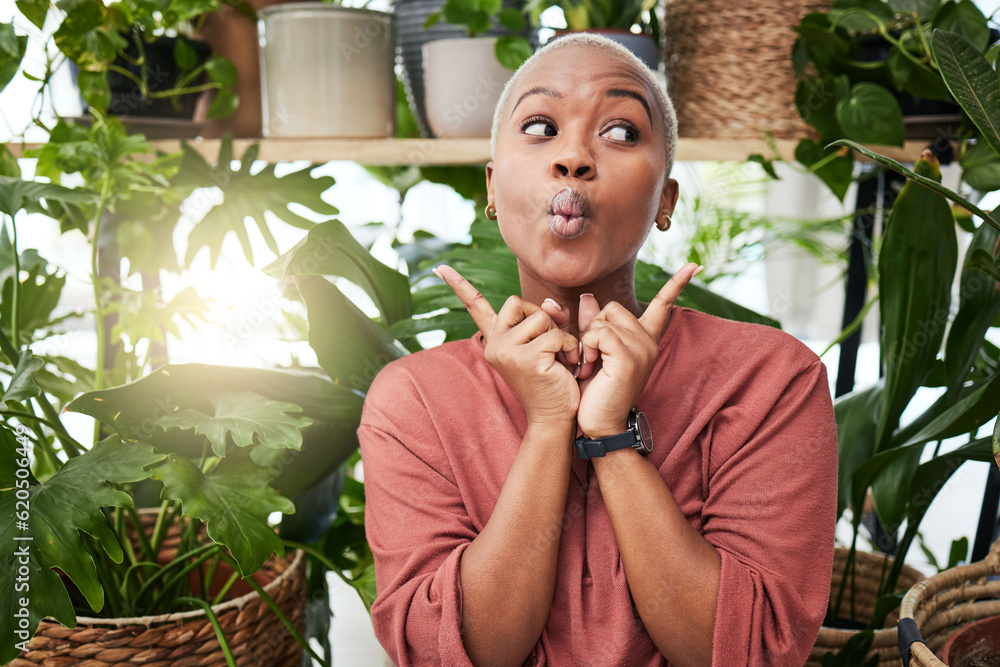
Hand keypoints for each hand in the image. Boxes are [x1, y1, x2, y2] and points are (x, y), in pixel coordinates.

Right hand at [434, 265, 581, 425]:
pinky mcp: (525, 359)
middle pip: (517, 301)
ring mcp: (506, 352)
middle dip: (541, 317)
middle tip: (551, 344)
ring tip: (561, 358)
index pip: (475, 306)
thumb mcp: (549, 341)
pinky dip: (569, 347)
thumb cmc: (554, 379)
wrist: (556, 416)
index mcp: (496, 340)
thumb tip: (551, 303)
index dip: (459, 285)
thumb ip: (548, 318)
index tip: (441, 267)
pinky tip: (568, 365)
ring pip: (540, 317)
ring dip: (560, 334)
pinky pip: (555, 335)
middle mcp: (494, 345)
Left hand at [577, 263, 701, 437]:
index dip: (676, 284)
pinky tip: (590, 367)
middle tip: (592, 358)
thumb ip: (592, 324)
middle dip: (593, 328)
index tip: (693, 266)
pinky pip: (599, 333)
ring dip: (587, 342)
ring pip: (603, 320)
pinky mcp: (629, 358)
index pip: (662, 306)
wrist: (599, 424)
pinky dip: (587, 348)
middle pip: (613, 308)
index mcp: (645, 340)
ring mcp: (642, 350)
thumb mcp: (592, 352)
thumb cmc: (595, 391)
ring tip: (591, 367)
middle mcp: (648, 343)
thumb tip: (589, 296)